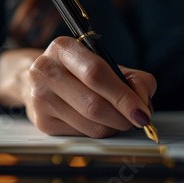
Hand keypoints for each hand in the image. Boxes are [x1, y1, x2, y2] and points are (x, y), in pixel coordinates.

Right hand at [24, 36, 155, 137]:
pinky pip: (80, 135)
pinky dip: (97, 132)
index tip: (142, 112)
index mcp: (63, 48)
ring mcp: (40, 97)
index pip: (96, 74)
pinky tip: (97, 122)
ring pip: (89, 124)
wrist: (43, 79)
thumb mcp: (107, 64)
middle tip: (136, 119)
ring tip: (117, 118)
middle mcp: (45, 70)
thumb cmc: (80, 71)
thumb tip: (143, 103)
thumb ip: (134, 79)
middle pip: (93, 104)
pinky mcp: (41, 121)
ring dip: (112, 127)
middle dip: (122, 116)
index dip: (123, 96)